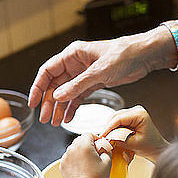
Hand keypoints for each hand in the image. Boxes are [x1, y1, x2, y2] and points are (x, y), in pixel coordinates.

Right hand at [28, 26, 176, 125]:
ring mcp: (84, 74)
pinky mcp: (94, 83)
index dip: (38, 87)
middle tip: (45, 118)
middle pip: (55, 85)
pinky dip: (73, 108)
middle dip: (49, 102)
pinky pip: (78, 97)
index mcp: (73, 54)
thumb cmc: (124, 54)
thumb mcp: (100, 71)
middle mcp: (75, 64)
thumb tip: (57, 96)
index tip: (34, 102)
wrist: (144, 56)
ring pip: (66, 93)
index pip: (48, 71)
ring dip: (60, 108)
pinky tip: (68, 118)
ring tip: (55, 123)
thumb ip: (78, 84)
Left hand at [60, 133, 111, 177]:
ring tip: (88, 162)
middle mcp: (72, 148)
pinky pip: (69, 156)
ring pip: (74, 148)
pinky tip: (81, 167)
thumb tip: (104, 146)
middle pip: (80, 139)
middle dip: (88, 144)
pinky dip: (75, 159)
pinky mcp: (62, 164)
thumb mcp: (107, 162)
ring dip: (80, 151)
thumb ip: (106, 149)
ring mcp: (66, 156)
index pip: (89, 134)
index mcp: (84, 145)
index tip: (100, 145)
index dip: (96, 138)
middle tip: (95, 153)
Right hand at [100, 105, 167, 162]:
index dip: (108, 127)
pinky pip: (118, 121)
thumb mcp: (133, 143)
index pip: (118, 118)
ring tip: (105, 138)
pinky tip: (110, 135)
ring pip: (115, 118)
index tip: (101, 136)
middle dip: (107, 127)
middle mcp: (136, 110)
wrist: (157, 149)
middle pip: (115, 116)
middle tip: (101, 138)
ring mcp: (133, 113)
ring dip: (109, 128)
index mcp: (139, 114)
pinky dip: (113, 128)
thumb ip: (120, 139)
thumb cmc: (150, 146)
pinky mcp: (130, 118)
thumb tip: (107, 138)